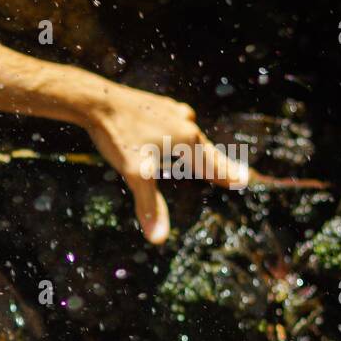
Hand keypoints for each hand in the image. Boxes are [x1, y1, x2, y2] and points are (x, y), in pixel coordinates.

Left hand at [84, 85, 248, 244]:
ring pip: (190, 136)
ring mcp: (172, 112)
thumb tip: (159, 239)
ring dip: (198, 150)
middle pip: (206, 150)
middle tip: (236, 174)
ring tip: (207, 159)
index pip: (213, 165)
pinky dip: (180, 137)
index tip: (244, 181)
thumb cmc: (119, 135)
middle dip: (218, 164)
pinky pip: (174, 125)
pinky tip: (176, 135)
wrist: (97, 100)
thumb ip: (149, 205)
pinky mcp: (157, 106)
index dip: (226, 176)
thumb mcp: (136, 174)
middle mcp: (185, 123)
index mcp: (188, 140)